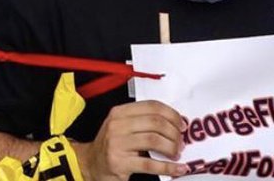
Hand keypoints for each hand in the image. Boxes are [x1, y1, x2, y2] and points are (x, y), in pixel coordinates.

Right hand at [73, 101, 188, 180]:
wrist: (91, 163)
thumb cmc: (112, 145)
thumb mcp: (122, 127)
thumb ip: (143, 122)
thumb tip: (176, 123)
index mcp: (119, 112)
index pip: (151, 106)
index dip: (171, 114)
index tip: (182, 124)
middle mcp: (117, 125)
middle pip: (155, 122)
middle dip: (174, 133)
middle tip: (181, 142)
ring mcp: (117, 143)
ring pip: (154, 140)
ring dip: (172, 148)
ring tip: (177, 154)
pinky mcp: (120, 162)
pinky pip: (150, 164)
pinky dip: (169, 167)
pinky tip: (179, 168)